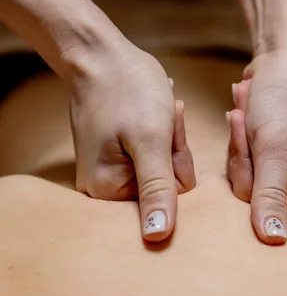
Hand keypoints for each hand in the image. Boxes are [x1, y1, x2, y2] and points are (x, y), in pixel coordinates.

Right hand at [68, 37, 195, 240]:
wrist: (102, 56)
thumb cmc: (128, 91)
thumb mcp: (151, 139)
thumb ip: (157, 189)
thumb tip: (158, 238)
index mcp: (108, 191)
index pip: (171, 199)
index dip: (176, 162)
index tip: (162, 133)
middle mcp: (104, 189)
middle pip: (167, 185)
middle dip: (172, 150)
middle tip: (160, 119)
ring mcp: (110, 172)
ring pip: (163, 167)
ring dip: (168, 139)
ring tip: (155, 112)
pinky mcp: (116, 156)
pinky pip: (153, 154)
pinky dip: (159, 133)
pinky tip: (152, 112)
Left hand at [226, 48, 286, 244]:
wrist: (286, 54)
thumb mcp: (276, 148)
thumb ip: (270, 196)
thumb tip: (273, 241)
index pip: (263, 202)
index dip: (249, 167)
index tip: (257, 134)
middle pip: (249, 188)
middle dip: (243, 147)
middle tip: (248, 116)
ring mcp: (286, 165)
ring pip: (242, 168)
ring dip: (240, 134)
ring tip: (249, 104)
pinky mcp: (270, 149)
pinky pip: (242, 151)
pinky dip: (240, 127)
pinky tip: (245, 104)